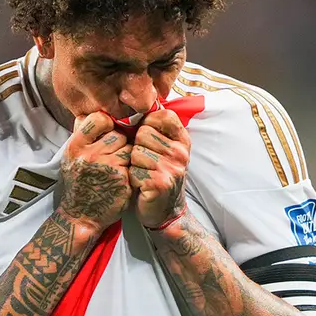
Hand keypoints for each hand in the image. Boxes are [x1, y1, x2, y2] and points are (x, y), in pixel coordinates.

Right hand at [59, 112, 133, 231]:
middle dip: (119, 143)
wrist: (81, 215)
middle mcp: (90, 154)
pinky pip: (134, 163)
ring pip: (129, 147)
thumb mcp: (72, 157)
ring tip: (116, 167)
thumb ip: (81, 135)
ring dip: (127, 156)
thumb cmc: (79, 184)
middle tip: (112, 156)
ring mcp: (107, 166)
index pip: (99, 119)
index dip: (107, 124)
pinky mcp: (121, 178)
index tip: (108, 134)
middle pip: (118, 134)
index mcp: (76, 146)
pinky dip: (131, 168)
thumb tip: (86, 114)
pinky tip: (122, 177)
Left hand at [129, 109, 190, 228]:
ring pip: (136, 151)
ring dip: (133, 164)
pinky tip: (141, 184)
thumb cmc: (160, 176)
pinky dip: (132, 178)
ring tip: (143, 173)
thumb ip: (157, 130)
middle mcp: (181, 152)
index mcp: (182, 140)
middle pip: (143, 133)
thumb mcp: (166, 150)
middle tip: (145, 162)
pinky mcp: (160, 183)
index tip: (147, 138)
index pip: (162, 115)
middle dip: (137, 147)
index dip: (147, 124)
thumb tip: (137, 103)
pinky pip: (133, 169)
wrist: (166, 212)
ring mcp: (172, 168)